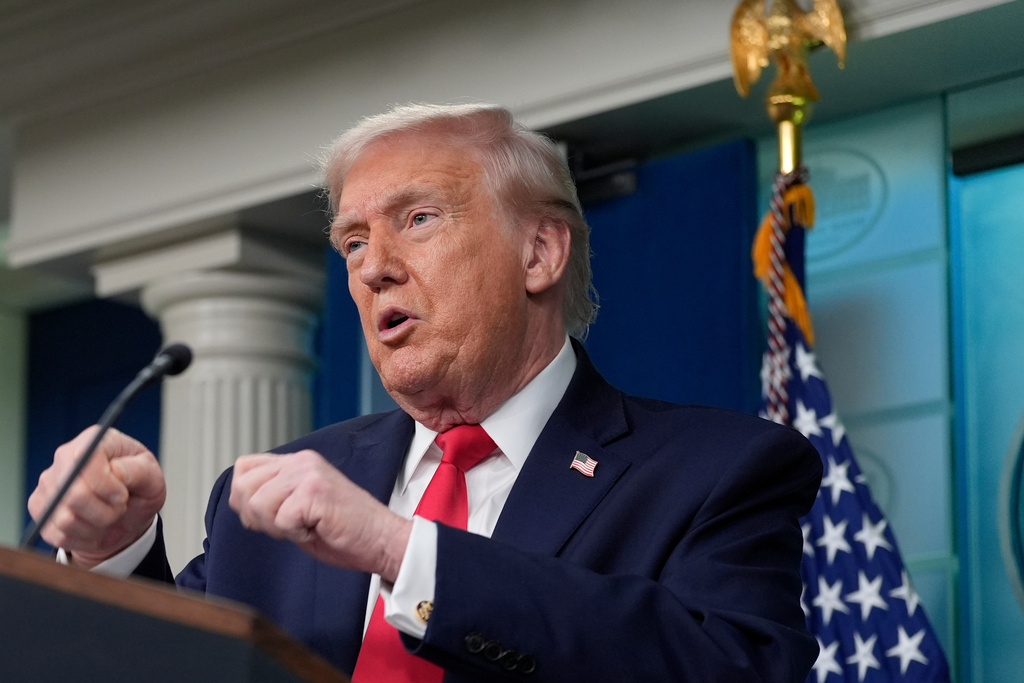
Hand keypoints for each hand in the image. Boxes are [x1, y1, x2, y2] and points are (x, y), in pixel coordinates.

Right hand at [27, 426, 165, 567]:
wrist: (127, 516)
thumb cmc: (140, 490)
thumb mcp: (153, 478)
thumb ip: (140, 471)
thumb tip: (115, 471)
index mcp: (96, 440)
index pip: (85, 457)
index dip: (104, 484)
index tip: (123, 496)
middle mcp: (65, 458)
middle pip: (73, 494)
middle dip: (105, 511)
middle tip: (120, 509)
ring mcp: (48, 483)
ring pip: (66, 519)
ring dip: (96, 527)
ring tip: (109, 517)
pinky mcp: (40, 508)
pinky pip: (57, 534)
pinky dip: (83, 539)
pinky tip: (95, 529)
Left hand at [230, 450, 411, 581]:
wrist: (382, 540)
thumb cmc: (344, 531)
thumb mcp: (298, 507)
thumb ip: (272, 496)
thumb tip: (239, 500)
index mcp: (297, 462)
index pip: (243, 468)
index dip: (245, 499)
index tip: (271, 517)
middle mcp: (301, 461)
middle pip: (244, 486)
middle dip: (259, 517)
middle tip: (292, 525)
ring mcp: (308, 473)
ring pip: (259, 504)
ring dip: (279, 527)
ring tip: (307, 526)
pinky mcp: (315, 491)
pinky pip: (281, 519)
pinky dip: (296, 534)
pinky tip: (317, 529)